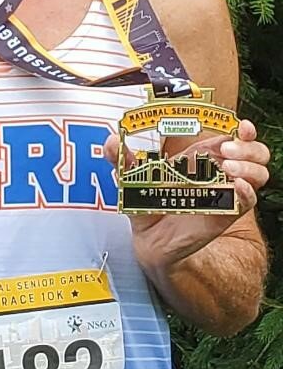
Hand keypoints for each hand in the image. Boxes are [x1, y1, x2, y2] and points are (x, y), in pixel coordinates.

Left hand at [103, 119, 269, 267]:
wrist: (151, 241)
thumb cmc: (149, 204)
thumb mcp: (135, 180)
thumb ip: (124, 160)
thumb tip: (111, 141)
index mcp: (202, 156)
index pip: (235, 135)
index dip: (243, 129)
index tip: (240, 126)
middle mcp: (219, 171)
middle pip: (254, 151)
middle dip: (248, 146)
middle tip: (227, 150)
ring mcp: (225, 192)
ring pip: (258, 173)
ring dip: (249, 167)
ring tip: (229, 168)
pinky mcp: (225, 214)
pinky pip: (248, 201)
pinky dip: (246, 192)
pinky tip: (235, 187)